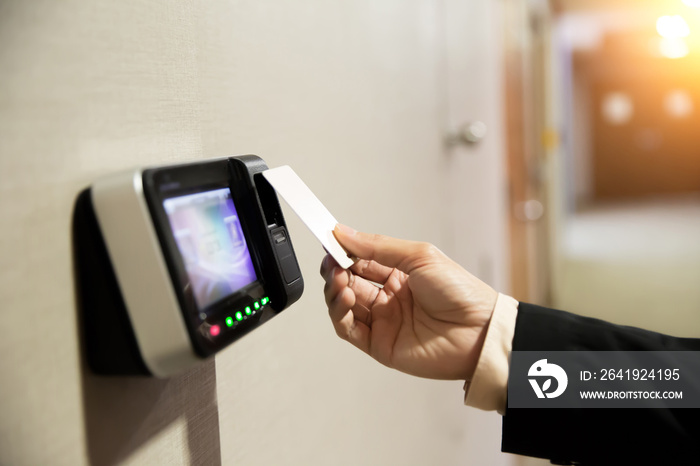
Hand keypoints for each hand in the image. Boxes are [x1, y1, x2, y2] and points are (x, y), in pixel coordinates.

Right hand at [320, 225, 498, 380]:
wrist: (479, 330)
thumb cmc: (460, 292)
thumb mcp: (419, 256)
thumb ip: (378, 247)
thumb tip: (345, 233)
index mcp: (399, 275)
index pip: (361, 261)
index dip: (344, 251)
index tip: (329, 239)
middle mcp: (388, 298)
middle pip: (348, 282)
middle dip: (336, 270)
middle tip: (332, 261)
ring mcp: (383, 322)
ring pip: (344, 305)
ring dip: (336, 290)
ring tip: (340, 279)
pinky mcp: (379, 345)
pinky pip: (349, 330)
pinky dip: (339, 313)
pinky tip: (344, 297)